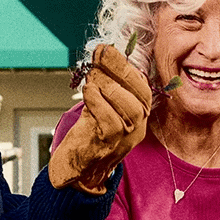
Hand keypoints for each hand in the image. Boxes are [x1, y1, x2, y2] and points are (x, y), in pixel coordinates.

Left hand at [49, 44, 151, 194]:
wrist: (77, 171)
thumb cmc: (88, 136)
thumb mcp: (100, 107)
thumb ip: (105, 86)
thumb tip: (102, 55)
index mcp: (138, 115)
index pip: (142, 86)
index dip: (124, 65)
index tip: (107, 49)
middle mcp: (137, 127)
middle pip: (138, 93)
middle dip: (118, 69)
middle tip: (99, 54)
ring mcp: (125, 138)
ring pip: (128, 106)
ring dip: (108, 85)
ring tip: (92, 77)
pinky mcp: (109, 145)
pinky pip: (110, 120)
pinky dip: (98, 101)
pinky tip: (88, 91)